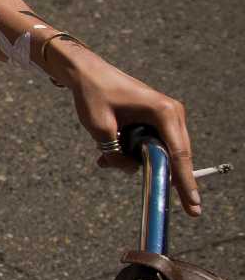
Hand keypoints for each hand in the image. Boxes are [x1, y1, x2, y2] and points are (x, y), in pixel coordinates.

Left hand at [60, 49, 199, 215]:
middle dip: (150, 169)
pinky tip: (108, 147)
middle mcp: (171, 113)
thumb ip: (117, 155)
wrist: (86, 72)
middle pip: (171, 155)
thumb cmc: (93, 94)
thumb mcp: (100, 129)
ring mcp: (167, 116)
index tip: (194, 206)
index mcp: (163, 112)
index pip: (178, 154)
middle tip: (127, 172)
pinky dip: (132, 151)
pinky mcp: (157, 119)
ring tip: (104, 154)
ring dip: (134, 159)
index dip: (185, 183)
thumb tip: (131, 170)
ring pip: (158, 152)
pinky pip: (151, 144)